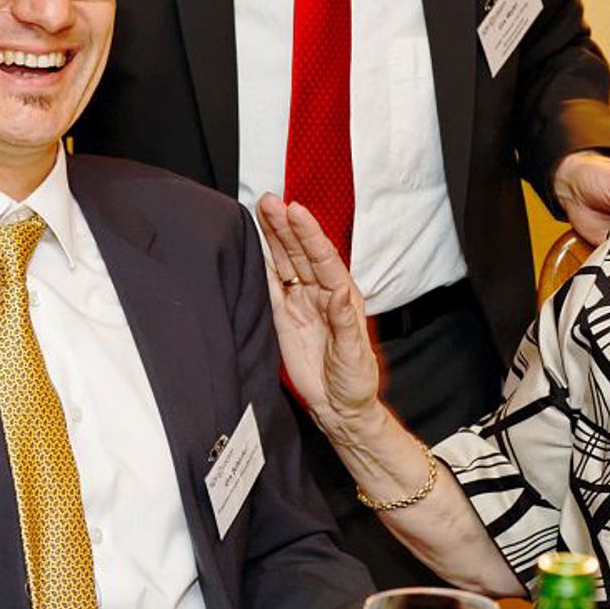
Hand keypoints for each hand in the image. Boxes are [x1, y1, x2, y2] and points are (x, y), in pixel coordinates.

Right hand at [256, 195, 379, 426]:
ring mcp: (300, 302)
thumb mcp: (355, 354)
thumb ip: (345, 322)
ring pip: (284, 262)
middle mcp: (321, 293)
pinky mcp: (283, 316)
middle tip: (269, 200)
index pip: (323, 257)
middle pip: (299, 252)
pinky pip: (270, 285)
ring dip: (273, 236)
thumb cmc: (355, 380)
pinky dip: (261, 264)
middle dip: (285, 225)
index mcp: (342, 295)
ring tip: (261, 210)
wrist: (338, 407)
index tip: (295, 211)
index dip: (308, 234)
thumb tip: (337, 293)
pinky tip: (254, 244)